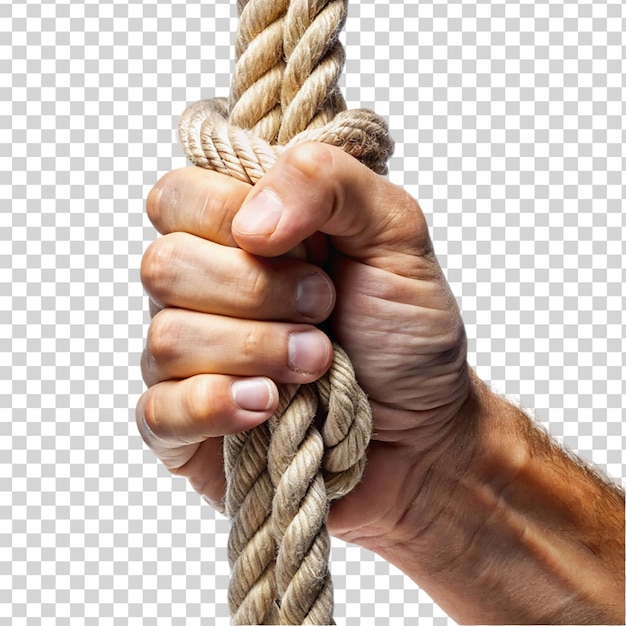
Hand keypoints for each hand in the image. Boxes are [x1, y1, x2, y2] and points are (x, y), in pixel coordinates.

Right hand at [137, 143, 471, 547]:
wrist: (422, 427)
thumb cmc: (405, 329)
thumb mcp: (395, 231)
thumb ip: (328, 180)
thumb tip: (250, 221)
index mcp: (237, 233)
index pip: (177, 196)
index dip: (231, 217)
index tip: (309, 251)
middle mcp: (201, 291)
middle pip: (163, 266)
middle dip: (256, 291)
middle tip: (323, 308)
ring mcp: (188, 360)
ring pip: (166, 339)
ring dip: (256, 350)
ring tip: (317, 362)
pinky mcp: (185, 425)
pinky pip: (159, 413)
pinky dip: (216, 407)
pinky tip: (267, 407)